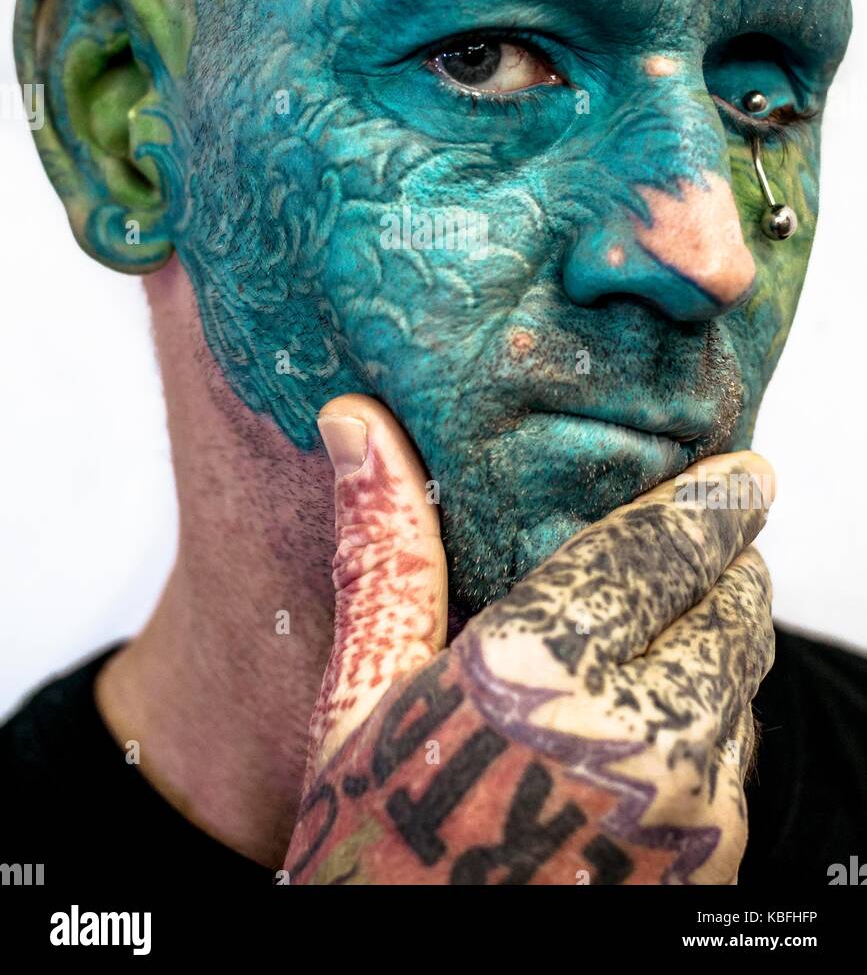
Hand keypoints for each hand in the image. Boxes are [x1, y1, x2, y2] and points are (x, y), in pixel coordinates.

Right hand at [284, 395, 774, 884]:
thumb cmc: (375, 843)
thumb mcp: (361, 695)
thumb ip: (385, 550)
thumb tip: (357, 423)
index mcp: (538, 671)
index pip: (663, 547)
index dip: (711, 500)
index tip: (739, 473)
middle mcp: (634, 734)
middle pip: (730, 604)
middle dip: (723, 563)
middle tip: (707, 538)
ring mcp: (685, 808)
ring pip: (743, 677)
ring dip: (720, 638)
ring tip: (673, 623)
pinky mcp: (713, 864)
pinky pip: (739, 755)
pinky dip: (714, 718)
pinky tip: (653, 722)